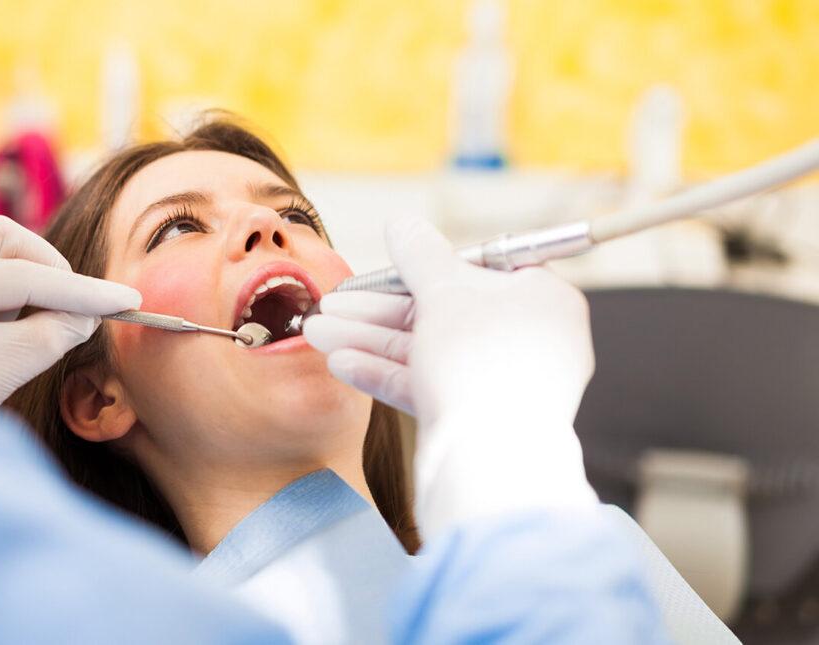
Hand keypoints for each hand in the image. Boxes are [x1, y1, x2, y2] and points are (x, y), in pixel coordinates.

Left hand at [0, 216, 140, 412]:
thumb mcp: (4, 373)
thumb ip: (55, 333)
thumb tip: (88, 310)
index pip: (26, 277)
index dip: (85, 291)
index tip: (129, 298)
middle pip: (7, 241)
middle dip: (48, 274)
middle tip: (67, 316)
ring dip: (24, 279)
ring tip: (21, 326)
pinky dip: (1, 289)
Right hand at [304, 216, 597, 530]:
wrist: (494, 465)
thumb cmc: (483, 364)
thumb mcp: (445, 292)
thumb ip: (419, 255)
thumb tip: (401, 222)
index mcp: (541, 300)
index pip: (481, 270)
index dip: (427, 266)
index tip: (384, 268)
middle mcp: (526, 341)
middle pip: (443, 313)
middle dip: (377, 310)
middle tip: (331, 304)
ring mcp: (500, 384)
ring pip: (427, 352)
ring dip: (370, 340)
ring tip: (318, 332)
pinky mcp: (475, 420)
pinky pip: (429, 387)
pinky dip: (386, 374)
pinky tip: (341, 364)